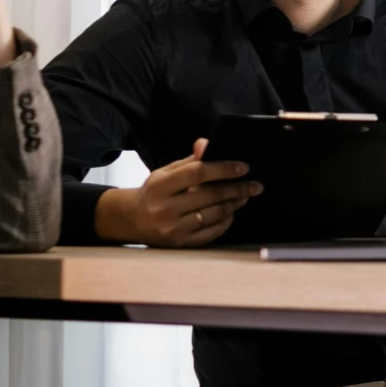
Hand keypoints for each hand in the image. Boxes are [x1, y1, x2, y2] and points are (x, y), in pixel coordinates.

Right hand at [93, 138, 261, 246]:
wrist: (131, 220)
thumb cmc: (153, 192)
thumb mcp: (165, 172)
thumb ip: (189, 160)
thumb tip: (207, 143)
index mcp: (160, 185)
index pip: (197, 173)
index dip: (223, 169)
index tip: (243, 167)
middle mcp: (165, 208)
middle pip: (210, 195)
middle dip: (237, 188)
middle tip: (254, 185)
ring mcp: (173, 228)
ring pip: (214, 214)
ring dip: (234, 203)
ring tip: (244, 196)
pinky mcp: (180, 243)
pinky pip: (211, 232)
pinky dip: (225, 221)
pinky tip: (231, 212)